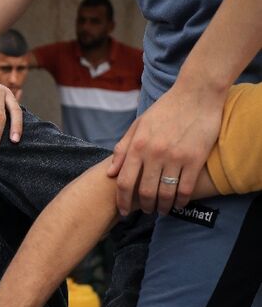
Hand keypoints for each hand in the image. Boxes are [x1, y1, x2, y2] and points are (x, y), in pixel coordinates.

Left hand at [108, 82, 224, 214]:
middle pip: (144, 191)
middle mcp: (154, 154)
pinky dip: (181, 201)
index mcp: (137, 146)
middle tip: (145, 211)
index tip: (123, 212)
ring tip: (162, 210)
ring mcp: (175, 157)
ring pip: (165, 193)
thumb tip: (110, 173)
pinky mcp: (195, 159)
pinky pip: (186, 188)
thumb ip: (123, 149)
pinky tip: (179, 203)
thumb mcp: (138, 126)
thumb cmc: (165, 110)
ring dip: (162, 206)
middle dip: (143, 206)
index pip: (124, 182)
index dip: (122, 201)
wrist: (196, 94)